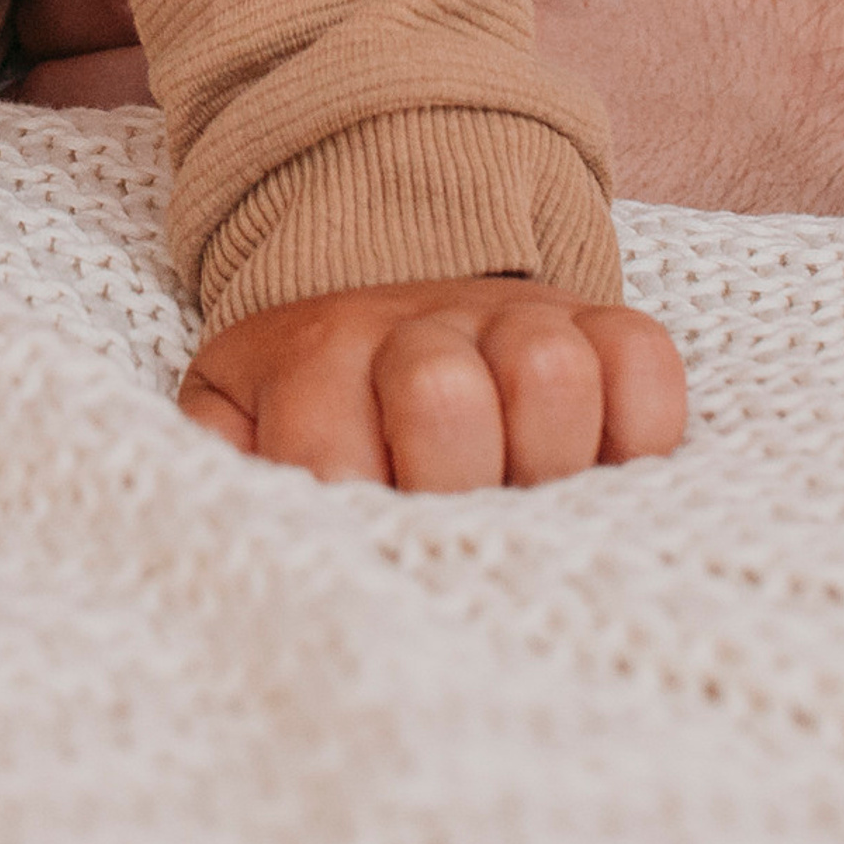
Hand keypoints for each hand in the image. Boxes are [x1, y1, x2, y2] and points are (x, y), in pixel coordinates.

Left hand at [180, 278, 687, 486]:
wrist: (390, 295)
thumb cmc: (309, 402)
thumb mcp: (234, 422)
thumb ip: (212, 466)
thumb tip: (199, 525)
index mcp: (313, 357)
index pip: (330, 454)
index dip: (353, 516)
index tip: (359, 548)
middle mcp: (417, 325)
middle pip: (443, 398)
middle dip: (448, 486)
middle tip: (447, 523)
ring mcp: (516, 318)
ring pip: (549, 374)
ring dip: (542, 458)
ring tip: (520, 499)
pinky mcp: (600, 324)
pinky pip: (644, 363)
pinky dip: (636, 426)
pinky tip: (596, 466)